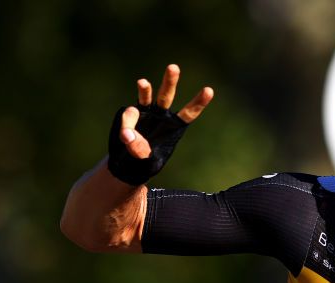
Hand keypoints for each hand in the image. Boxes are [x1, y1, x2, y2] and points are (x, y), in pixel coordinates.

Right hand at [107, 64, 214, 185]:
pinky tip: (125, 133)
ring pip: (146, 96)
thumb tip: (128, 135)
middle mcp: (161, 116)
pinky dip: (128, 120)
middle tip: (173, 67)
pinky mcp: (130, 116)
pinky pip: (129, 113)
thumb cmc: (143, 163)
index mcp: (173, 127)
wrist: (127, 164)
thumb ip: (140, 150)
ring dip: (144, 88)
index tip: (209, 90)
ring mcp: (145, 113)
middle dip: (170, 81)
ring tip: (142, 82)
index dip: (198, 103)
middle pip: (167, 96)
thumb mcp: (146, 162)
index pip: (188, 113)